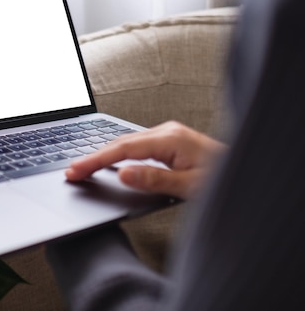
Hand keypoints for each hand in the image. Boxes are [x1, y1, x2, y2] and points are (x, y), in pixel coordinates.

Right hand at [66, 121, 225, 198]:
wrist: (247, 170)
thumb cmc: (224, 179)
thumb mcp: (189, 186)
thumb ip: (154, 180)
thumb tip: (123, 173)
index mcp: (170, 139)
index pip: (123, 149)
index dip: (95, 160)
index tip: (76, 170)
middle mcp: (166, 131)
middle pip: (120, 142)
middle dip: (92, 156)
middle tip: (71, 172)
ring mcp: (167, 133)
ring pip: (126, 142)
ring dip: (103, 154)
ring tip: (82, 167)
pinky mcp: (169, 140)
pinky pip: (136, 145)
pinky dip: (118, 153)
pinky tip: (109, 160)